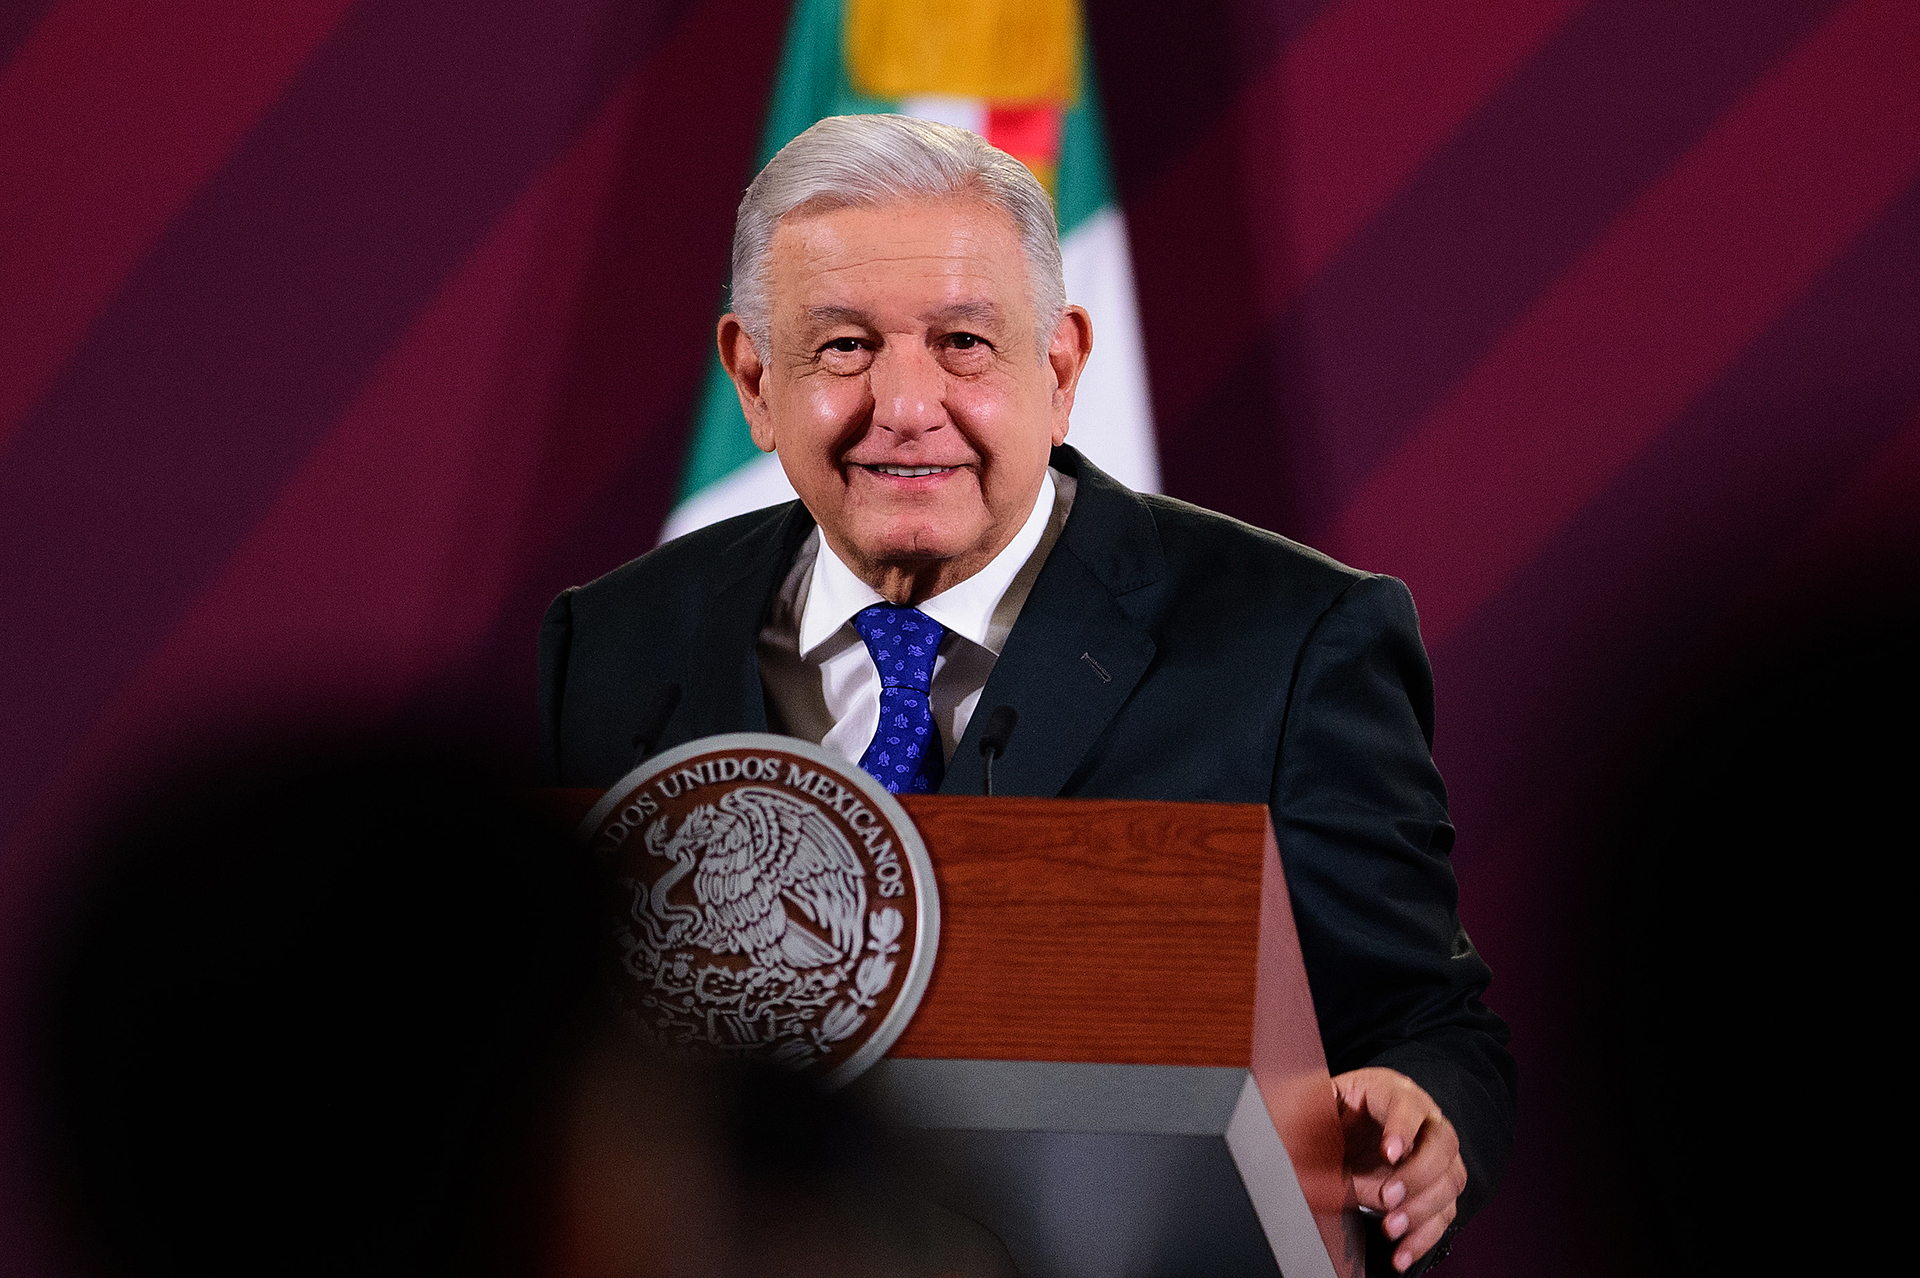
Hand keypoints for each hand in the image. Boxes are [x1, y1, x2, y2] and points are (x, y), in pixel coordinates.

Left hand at [1332, 1068, 1466, 1272]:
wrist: (1332, 1130)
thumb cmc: (1326, 1114)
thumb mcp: (1317, 1111)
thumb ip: (1324, 1133)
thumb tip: (1343, 1176)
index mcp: (1390, 1091)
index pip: (1408, 1104)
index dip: (1403, 1128)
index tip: (1389, 1153)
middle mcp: (1423, 1120)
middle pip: (1443, 1143)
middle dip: (1418, 1174)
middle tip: (1389, 1196)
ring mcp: (1434, 1154)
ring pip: (1450, 1180)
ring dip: (1423, 1210)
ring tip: (1391, 1227)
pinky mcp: (1436, 1187)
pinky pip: (1444, 1213)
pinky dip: (1425, 1236)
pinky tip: (1403, 1252)